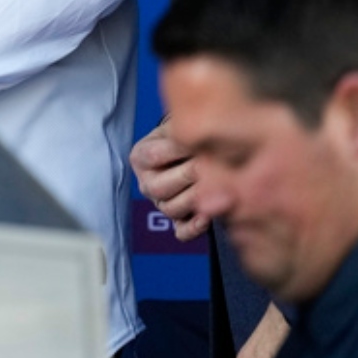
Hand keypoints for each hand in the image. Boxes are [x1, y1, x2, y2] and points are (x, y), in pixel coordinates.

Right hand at [131, 119, 207, 240]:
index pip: (154, 156)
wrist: (199, 148)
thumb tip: (199, 139)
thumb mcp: (179, 125)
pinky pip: (181, 232)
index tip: (202, 142)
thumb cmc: (188, 135)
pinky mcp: (179, 220)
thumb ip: (184, 130)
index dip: (178, 150)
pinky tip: (207, 218)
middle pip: (159, 187)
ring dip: (195, 199)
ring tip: (217, 185)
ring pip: (170, 209)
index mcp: (140, 157)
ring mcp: (161, 203)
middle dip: (190, 174)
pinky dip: (194, 227)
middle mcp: (147, 182)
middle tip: (214, 163)